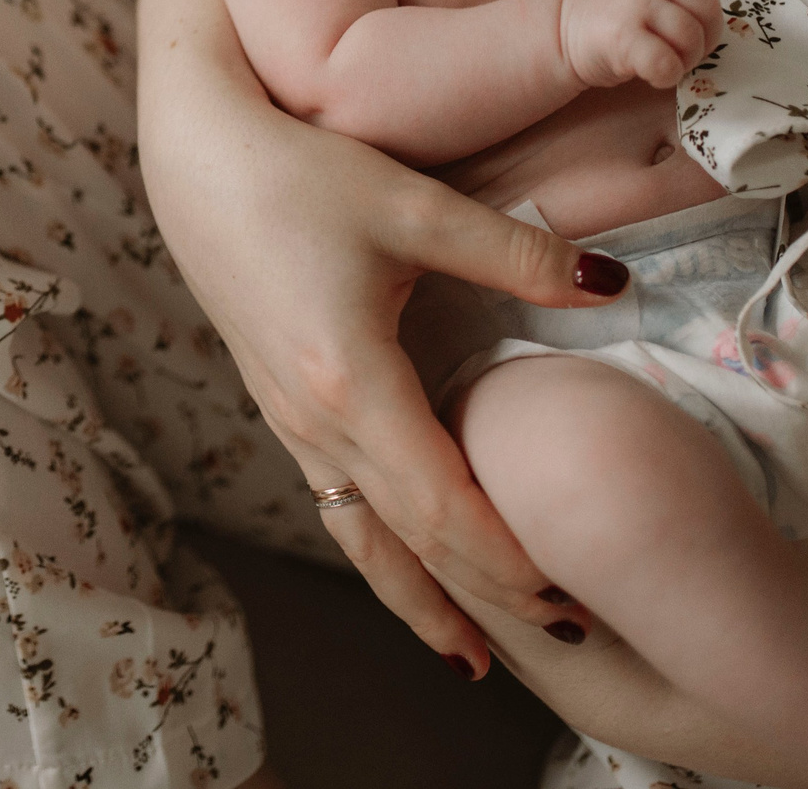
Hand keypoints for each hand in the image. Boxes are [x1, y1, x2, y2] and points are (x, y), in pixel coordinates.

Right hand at [135, 0, 627, 674]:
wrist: (195, 155)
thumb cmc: (298, 172)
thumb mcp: (413, 206)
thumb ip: (516, 252)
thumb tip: (612, 284)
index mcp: (351, 382)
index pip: (440, 506)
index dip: (503, 561)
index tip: (567, 594)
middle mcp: (314, 420)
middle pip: (406, 540)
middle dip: (481, 595)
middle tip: (562, 636)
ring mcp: (289, 418)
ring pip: (360, 535)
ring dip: (419, 594)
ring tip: (471, 653)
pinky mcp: (279, 403)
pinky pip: (334, 502)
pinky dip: (379, 551)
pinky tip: (403, 564)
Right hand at [558, 0, 724, 88]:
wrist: (558, 35)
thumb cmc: (610, 20)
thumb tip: (717, 19)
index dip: (706, 16)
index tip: (687, 32)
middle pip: (708, 9)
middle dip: (705, 39)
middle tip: (685, 54)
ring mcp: (637, 3)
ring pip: (691, 37)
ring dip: (686, 61)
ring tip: (667, 64)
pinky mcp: (624, 35)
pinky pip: (667, 63)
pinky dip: (668, 77)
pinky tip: (652, 76)